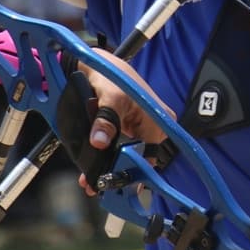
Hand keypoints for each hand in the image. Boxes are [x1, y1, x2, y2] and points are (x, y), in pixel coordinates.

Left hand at [77, 52, 175, 192]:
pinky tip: (90, 173)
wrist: (94, 64)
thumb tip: (99, 141)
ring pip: (125, 158)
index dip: (133, 171)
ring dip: (108, 170)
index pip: (152, 156)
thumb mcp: (111, 95)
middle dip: (117, 174)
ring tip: (90, 183)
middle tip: (98, 186)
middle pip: (138, 159)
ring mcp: (138, 131)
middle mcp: (153, 128)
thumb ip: (107, 118)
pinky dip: (103, 161)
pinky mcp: (123, 131)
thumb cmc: (112, 74)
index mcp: (160, 120)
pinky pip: (116, 151)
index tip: (114, 182)